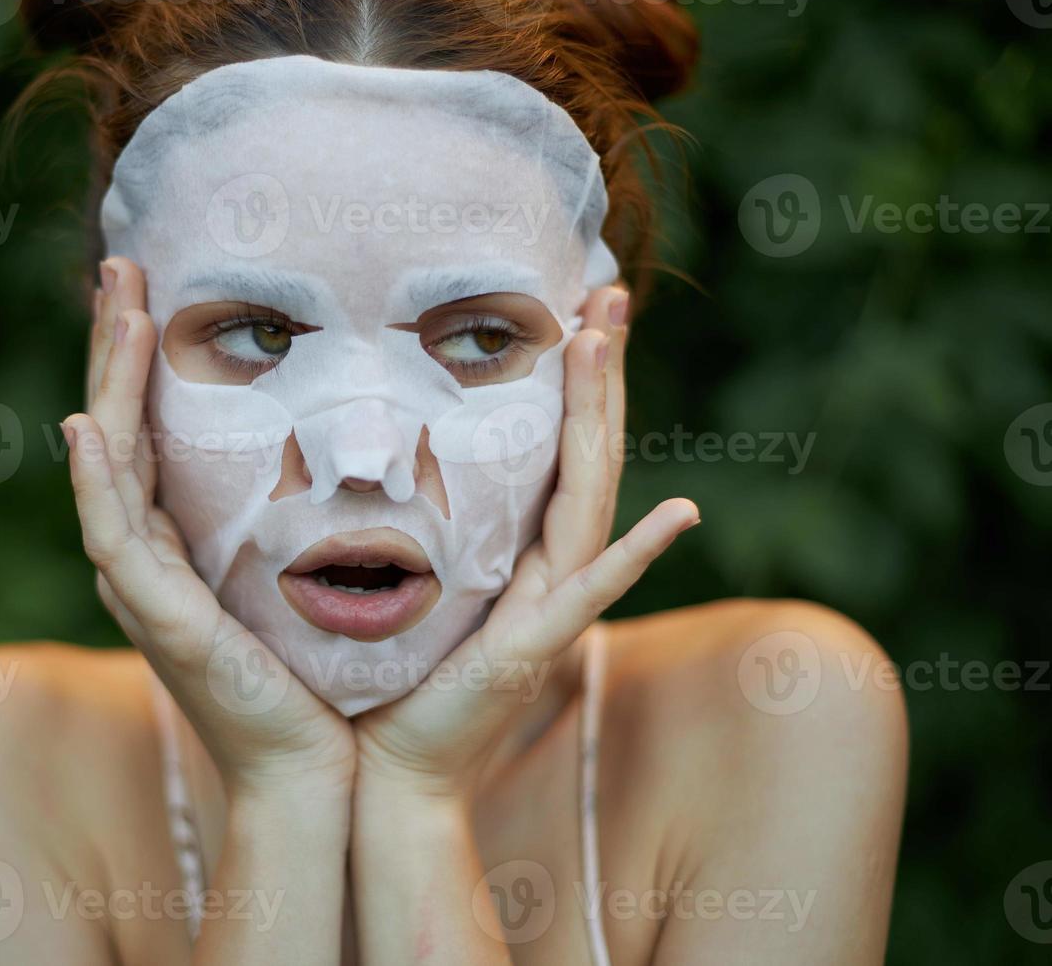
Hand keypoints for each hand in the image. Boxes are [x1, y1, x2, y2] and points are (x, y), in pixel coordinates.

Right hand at [64, 257, 354, 799]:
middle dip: (116, 345)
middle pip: (115, 428)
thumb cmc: (316, 670)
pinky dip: (97, 481)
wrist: (313, 762)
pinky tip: (88, 425)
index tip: (154, 282)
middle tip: (121, 262)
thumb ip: (284, 508)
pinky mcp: (156, 619)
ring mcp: (140, 585)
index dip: (139, 356)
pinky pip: (113, 537)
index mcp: (174, 536)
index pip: (144, 426)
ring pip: (106, 466)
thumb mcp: (300, 567)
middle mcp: (143, 552)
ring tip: (120, 308)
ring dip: (108, 384)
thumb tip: (317, 437)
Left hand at [353, 285, 699, 800]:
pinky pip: (592, 594)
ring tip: (605, 341)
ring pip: (590, 498)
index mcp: (516, 550)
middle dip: (598, 371)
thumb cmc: (387, 678)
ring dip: (604, 420)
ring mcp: (549, 609)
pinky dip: (638, 556)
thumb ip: (413, 521)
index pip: (552, 449)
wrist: (387, 768)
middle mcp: (545, 570)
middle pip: (584, 455)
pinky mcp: (534, 651)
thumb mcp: (402, 578)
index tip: (570, 305)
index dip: (569, 379)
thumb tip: (373, 451)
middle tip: (606, 287)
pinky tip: (684, 514)